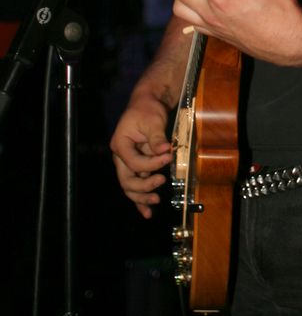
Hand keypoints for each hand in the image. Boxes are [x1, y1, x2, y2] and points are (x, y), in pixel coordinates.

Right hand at [109, 93, 172, 218]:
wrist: (147, 104)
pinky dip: (140, 198)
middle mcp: (121, 156)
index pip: (133, 162)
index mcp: (120, 144)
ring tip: (156, 202)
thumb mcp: (153, 120)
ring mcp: (127, 162)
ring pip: (130, 186)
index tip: (167, 157)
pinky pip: (136, 184)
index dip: (151, 164)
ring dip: (141, 196)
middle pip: (127, 179)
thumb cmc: (147, 109)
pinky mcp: (136, 165)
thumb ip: (156, 137)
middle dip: (144, 185)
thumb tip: (164, 150)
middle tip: (161, 182)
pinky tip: (147, 211)